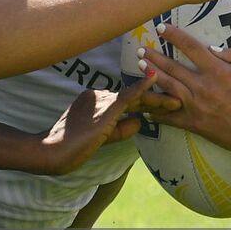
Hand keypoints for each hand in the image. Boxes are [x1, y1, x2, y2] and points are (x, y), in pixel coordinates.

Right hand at [39, 76, 177, 174]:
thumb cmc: (71, 148)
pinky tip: (155, 78)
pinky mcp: (105, 108)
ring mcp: (101, 100)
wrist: (53, 151)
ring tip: (177, 102)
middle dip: (155, 100)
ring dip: (157, 100)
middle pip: (132, 97)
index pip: (125, 101)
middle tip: (176, 102)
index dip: (145, 103)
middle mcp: (98, 96)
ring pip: (134, 98)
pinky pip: (128, 96)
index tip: (162, 106)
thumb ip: (121, 129)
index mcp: (94, 100)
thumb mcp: (102, 138)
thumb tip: (140, 121)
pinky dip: (143, 88)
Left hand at [137, 24, 230, 162]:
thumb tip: (212, 47)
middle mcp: (203, 86)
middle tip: (139, 48)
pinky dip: (156, 112)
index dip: (174, 35)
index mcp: (218, 71)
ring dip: (151, 74)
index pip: (191, 47)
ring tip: (139, 65)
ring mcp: (196, 105)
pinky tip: (144, 106)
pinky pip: (170, 116)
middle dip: (154, 56)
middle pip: (172, 66)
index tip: (161, 28)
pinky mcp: (193, 123)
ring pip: (167, 86)